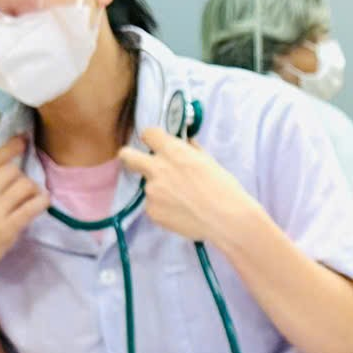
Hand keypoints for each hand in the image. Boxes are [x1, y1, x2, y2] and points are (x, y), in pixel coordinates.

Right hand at [0, 135, 48, 295]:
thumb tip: (1, 162)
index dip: (11, 147)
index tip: (23, 140)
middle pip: (12, 171)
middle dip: (20, 175)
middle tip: (20, 186)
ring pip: (25, 185)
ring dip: (32, 189)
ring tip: (30, 196)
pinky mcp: (7, 229)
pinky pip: (33, 206)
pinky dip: (42, 201)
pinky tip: (42, 203)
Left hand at [120, 126, 259, 249]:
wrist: (226, 219)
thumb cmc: (223, 188)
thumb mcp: (208, 161)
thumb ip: (190, 151)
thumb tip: (185, 143)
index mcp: (172, 151)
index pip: (148, 133)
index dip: (152, 138)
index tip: (156, 144)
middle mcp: (156, 169)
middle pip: (127, 155)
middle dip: (130, 157)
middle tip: (141, 165)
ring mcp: (151, 192)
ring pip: (148, 186)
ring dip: (159, 190)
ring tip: (183, 200)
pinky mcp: (152, 211)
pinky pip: (153, 205)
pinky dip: (164, 208)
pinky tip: (181, 212)